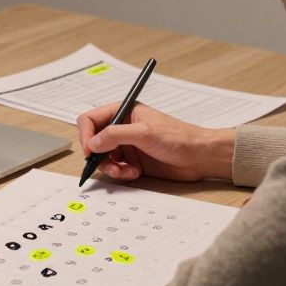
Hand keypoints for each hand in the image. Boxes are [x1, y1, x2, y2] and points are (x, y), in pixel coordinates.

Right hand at [77, 102, 234, 182]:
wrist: (199, 157)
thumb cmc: (179, 137)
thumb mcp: (144, 133)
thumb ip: (115, 135)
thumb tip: (92, 142)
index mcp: (123, 112)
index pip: (91, 120)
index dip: (86, 135)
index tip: (90, 150)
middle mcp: (122, 128)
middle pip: (94, 141)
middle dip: (98, 156)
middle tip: (107, 166)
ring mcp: (127, 145)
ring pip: (103, 158)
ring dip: (110, 168)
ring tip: (125, 171)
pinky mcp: (132, 161)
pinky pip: (115, 169)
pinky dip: (121, 174)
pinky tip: (135, 173)